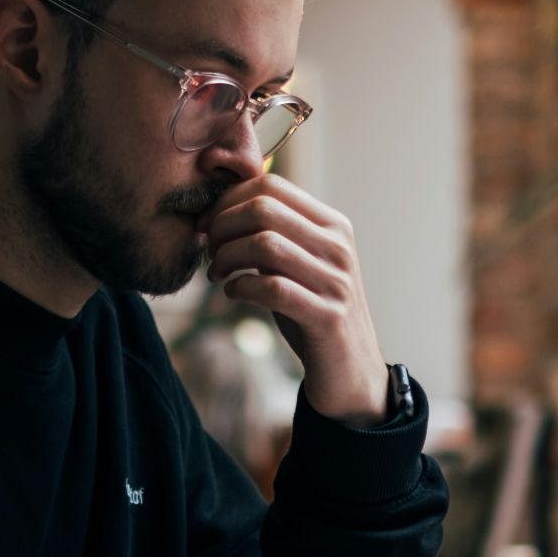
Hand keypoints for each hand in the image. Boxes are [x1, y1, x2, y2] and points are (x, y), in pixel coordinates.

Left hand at [200, 175, 389, 426]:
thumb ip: (275, 235)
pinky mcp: (327, 316)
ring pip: (264, 244)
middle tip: (209, 251)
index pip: (272, 186)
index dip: (228, 200)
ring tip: (218, 273)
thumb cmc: (313, 312)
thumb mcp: (300, 264)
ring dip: (227, 257)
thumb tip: (220, 209)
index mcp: (333, 225)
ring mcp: (335, 281)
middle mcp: (338, 247)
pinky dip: (241, 287)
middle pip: (263, 209)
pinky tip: (233, 292)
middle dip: (222, 227)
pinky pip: (272, 288)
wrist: (351, 370)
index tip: (207, 225)